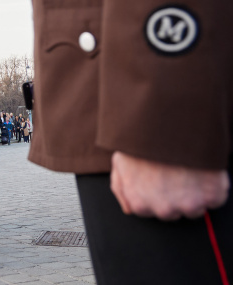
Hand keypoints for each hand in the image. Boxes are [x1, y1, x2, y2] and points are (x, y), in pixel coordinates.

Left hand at [111, 151, 229, 219]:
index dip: (157, 196)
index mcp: (139, 203)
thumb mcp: (120, 162)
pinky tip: (201, 172)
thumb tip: (128, 207)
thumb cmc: (143, 140)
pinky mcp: (212, 196)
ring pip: (195, 209)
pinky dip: (212, 188)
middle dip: (174, 196)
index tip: (160, 182)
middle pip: (174, 212)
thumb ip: (121, 188)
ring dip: (194, 195)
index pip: (151, 212)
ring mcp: (190, 205)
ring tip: (186, 172)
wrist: (167, 124)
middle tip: (173, 174)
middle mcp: (164, 209)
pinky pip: (216, 199)